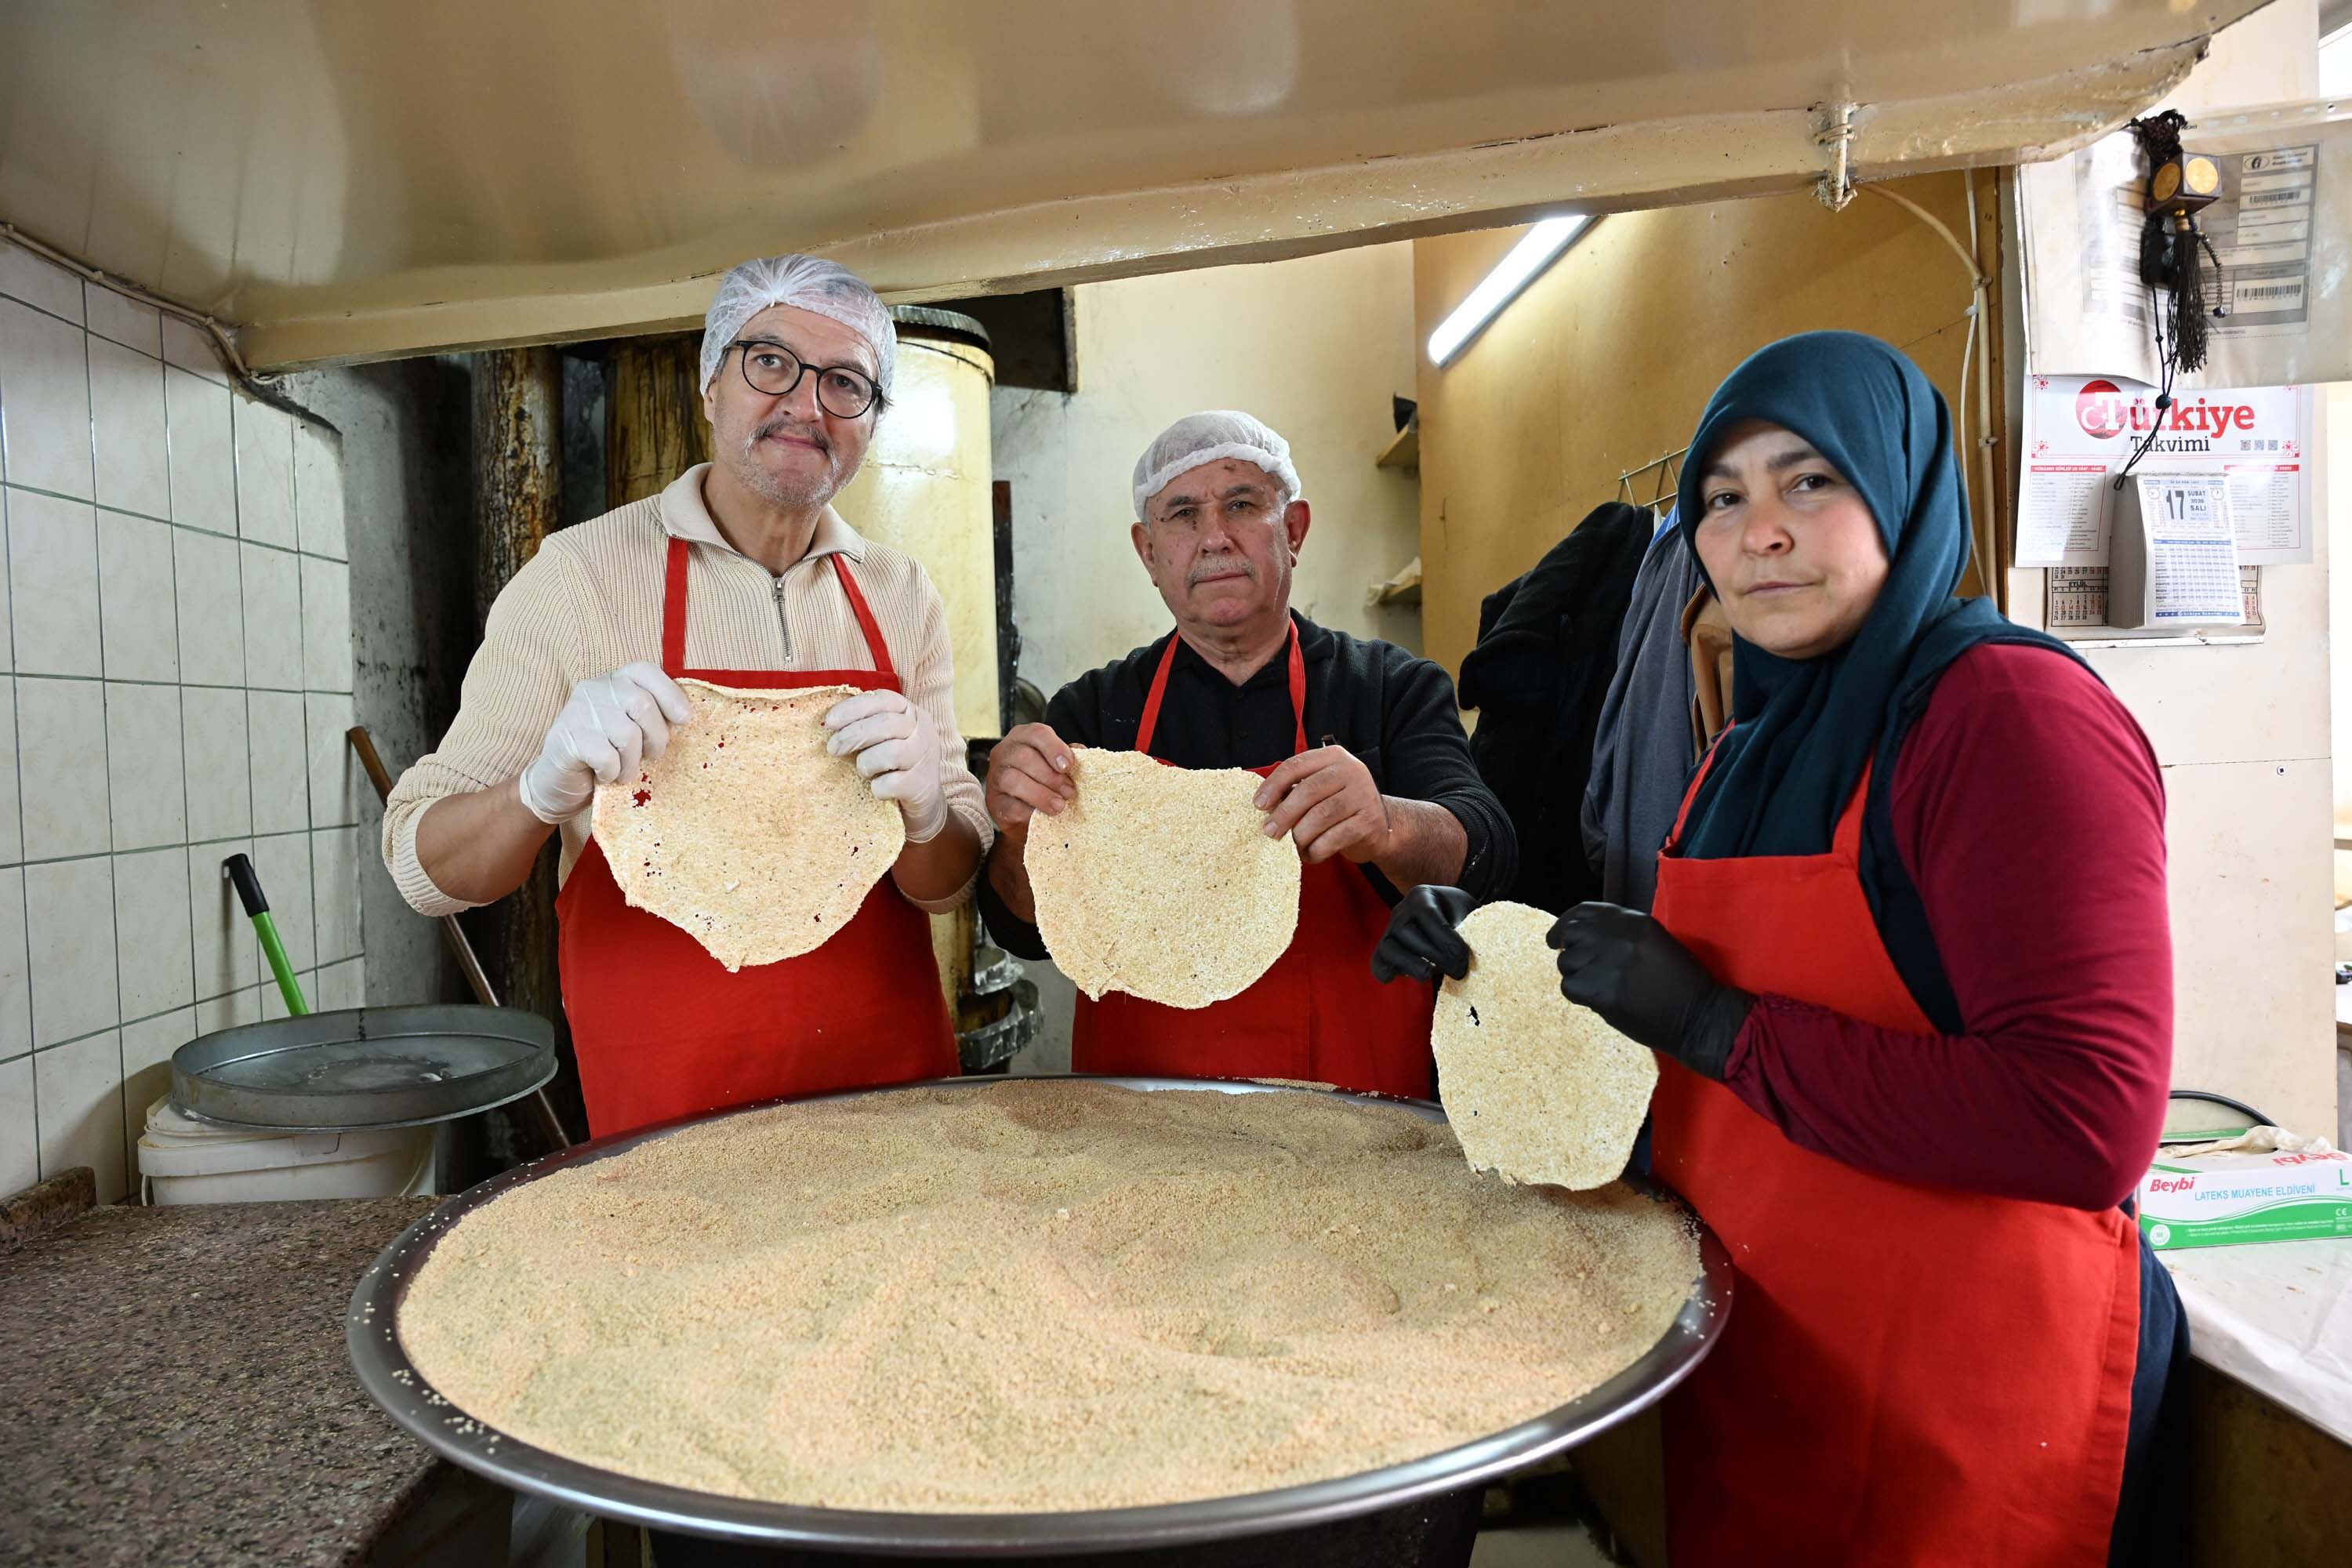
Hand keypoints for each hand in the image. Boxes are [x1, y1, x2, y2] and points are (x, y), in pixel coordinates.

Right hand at [518, 662, 691, 824]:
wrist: (557, 783)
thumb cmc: (604, 755)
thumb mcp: (632, 730)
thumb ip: (652, 717)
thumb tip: (686, 716)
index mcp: (614, 681)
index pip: (645, 671)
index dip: (670, 693)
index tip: (685, 720)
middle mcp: (595, 689)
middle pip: (642, 705)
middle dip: (656, 738)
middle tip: (650, 757)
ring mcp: (578, 712)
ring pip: (627, 735)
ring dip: (632, 763)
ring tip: (623, 771)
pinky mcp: (567, 738)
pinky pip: (607, 757)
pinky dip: (612, 773)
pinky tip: (603, 774)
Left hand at [825, 689, 947, 842]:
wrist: (923, 798)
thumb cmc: (895, 762)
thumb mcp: (885, 736)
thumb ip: (866, 723)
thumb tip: (829, 722)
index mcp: (911, 712)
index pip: (883, 699)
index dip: (853, 708)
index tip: (829, 722)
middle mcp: (922, 730)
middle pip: (885, 724)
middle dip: (852, 735)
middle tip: (833, 748)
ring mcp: (925, 758)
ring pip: (890, 753)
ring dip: (866, 763)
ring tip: (863, 770)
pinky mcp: (921, 784)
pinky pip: (891, 784)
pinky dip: (877, 788)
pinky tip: (876, 788)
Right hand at [983, 723, 1074, 830]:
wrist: (1026, 814)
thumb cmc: (1045, 782)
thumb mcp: (1057, 766)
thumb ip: (1068, 758)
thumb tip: (1081, 754)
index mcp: (1023, 737)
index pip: (1037, 733)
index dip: (1054, 748)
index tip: (1068, 766)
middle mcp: (1004, 752)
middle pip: (1023, 756)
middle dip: (1051, 776)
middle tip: (1069, 791)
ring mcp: (995, 777)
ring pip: (1012, 780)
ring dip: (1040, 794)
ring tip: (1059, 806)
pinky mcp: (994, 802)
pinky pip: (1010, 805)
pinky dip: (1029, 811)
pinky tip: (1042, 815)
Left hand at [1254, 745, 1388, 863]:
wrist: (1380, 828)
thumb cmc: (1340, 807)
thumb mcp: (1320, 790)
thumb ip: (1295, 790)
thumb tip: (1263, 805)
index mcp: (1334, 757)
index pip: (1296, 765)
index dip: (1274, 785)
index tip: (1258, 805)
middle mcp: (1352, 771)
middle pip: (1308, 790)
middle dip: (1284, 813)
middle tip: (1269, 831)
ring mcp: (1363, 795)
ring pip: (1321, 815)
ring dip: (1300, 834)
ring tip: (1290, 845)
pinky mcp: (1369, 822)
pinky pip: (1334, 838)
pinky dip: (1316, 849)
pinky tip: (1309, 854)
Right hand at [1371, 886, 1477, 983]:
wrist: (1451, 918)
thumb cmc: (1462, 915)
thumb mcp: (1469, 912)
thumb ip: (1470, 927)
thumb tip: (1471, 949)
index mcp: (1421, 896)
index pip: (1427, 914)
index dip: (1445, 938)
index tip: (1463, 956)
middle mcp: (1401, 911)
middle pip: (1406, 932)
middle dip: (1434, 955)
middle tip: (1459, 970)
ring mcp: (1390, 931)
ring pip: (1389, 948)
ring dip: (1411, 965)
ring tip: (1431, 973)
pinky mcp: (1385, 951)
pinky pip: (1377, 962)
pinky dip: (1384, 972)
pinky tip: (1397, 978)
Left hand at [1548, 902, 1753, 1078]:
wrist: (1700, 1016)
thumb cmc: (1681, 983)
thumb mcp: (1655, 943)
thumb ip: (1621, 936)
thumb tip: (1581, 941)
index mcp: (1634, 921)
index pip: (1585, 911)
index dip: (1567, 923)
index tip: (1557, 938)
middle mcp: (1618, 934)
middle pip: (1571, 934)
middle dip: (1569, 951)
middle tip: (1576, 968)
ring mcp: (1609, 960)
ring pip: (1566, 963)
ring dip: (1576, 976)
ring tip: (1600, 988)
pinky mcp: (1601, 989)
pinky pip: (1569, 987)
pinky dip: (1579, 996)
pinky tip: (1600, 1001)